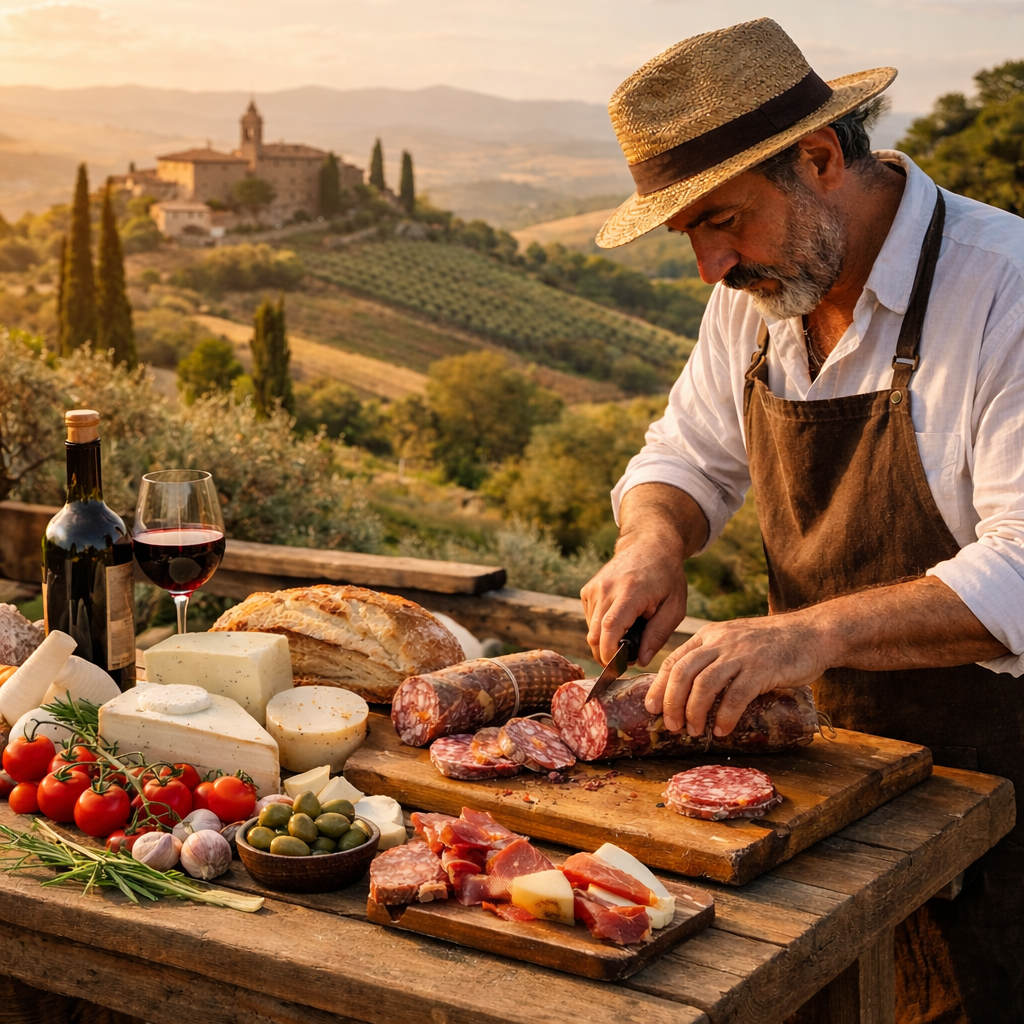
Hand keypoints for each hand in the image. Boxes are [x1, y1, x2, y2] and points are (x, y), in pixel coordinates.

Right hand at [581, 532, 688, 667]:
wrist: (648, 544)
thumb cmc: (666, 576)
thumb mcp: (675, 606)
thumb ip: (658, 634)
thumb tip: (641, 660)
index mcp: (630, 592)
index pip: (611, 628)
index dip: (610, 653)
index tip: (619, 667)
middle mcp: (606, 589)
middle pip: (595, 634)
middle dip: (607, 655)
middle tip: (627, 659)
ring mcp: (594, 588)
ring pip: (591, 630)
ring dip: (605, 641)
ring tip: (628, 634)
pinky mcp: (587, 590)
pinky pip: (589, 619)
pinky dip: (601, 628)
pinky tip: (620, 620)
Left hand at [645, 613, 828, 734]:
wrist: (811, 633)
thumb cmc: (772, 644)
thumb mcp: (734, 642)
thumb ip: (714, 658)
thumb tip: (689, 691)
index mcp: (710, 635)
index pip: (674, 660)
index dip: (660, 686)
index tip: (652, 707)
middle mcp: (721, 642)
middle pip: (683, 672)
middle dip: (672, 702)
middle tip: (672, 725)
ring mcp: (741, 654)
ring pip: (704, 684)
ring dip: (694, 712)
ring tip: (694, 731)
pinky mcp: (762, 669)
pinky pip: (736, 695)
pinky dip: (725, 716)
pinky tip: (722, 729)